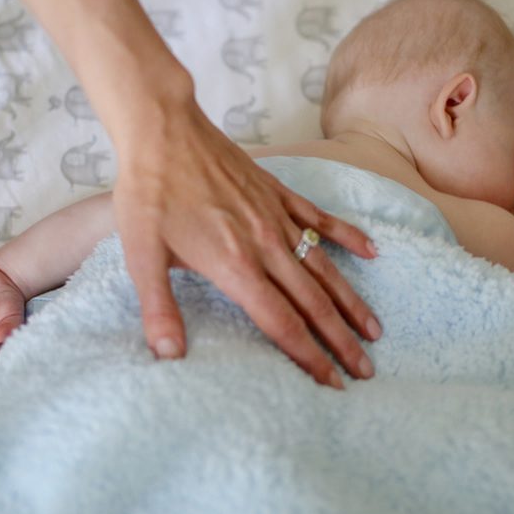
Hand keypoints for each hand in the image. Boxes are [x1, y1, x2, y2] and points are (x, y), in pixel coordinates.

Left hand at [112, 105, 381, 389]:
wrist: (163, 129)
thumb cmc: (148, 191)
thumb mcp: (140, 254)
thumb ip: (158, 307)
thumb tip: (168, 356)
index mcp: (235, 265)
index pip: (282, 323)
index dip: (309, 357)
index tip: (331, 384)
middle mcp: (266, 245)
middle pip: (313, 303)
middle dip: (341, 342)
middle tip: (365, 372)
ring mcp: (277, 216)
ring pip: (325, 268)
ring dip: (351, 302)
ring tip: (374, 332)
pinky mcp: (279, 192)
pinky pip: (322, 219)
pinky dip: (349, 237)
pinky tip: (372, 253)